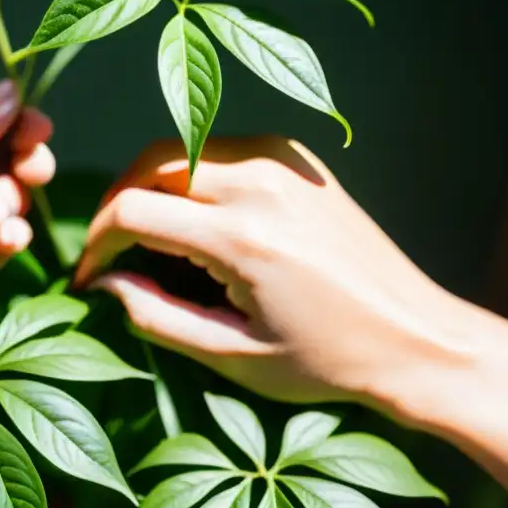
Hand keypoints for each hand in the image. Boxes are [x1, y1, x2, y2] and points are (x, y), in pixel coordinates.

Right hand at [76, 136, 457, 406]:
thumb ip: (156, 316)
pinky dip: (194, 176)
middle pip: (149, 163)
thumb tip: (104, 285)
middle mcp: (260, 183)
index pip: (131, 210)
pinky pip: (222, 150)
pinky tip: (199, 219)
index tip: (90, 276)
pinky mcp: (299, 158)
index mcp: (241, 237)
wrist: (416, 337)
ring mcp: (283, 162)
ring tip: (148, 236)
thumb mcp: (232, 355)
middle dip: (115, 203)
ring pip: (183, 149)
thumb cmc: (326, 359)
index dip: (95, 243)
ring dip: (151, 185)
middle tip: (109, 250)